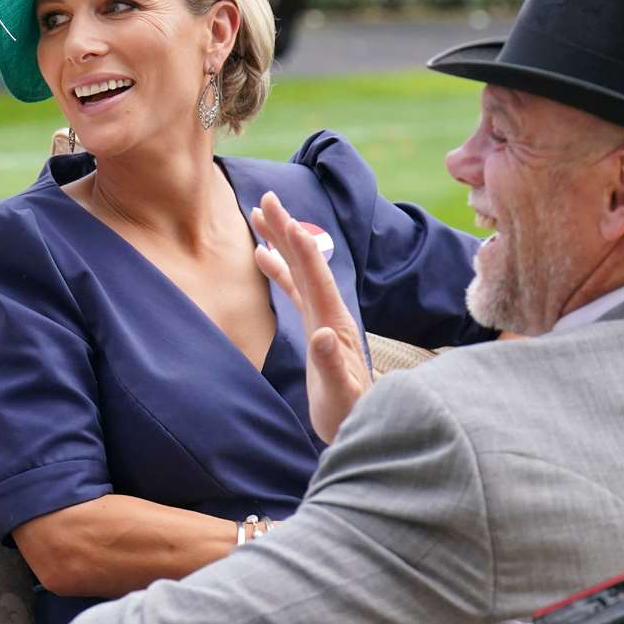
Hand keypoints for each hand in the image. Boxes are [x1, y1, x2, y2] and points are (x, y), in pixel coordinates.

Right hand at [251, 191, 370, 443]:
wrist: (363, 424)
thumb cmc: (349, 413)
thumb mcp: (340, 394)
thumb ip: (331, 365)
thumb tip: (321, 335)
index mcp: (333, 320)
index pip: (313, 273)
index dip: (297, 242)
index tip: (281, 212)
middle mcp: (329, 312)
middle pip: (305, 262)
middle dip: (286, 229)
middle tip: (266, 198)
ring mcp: (322, 318)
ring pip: (298, 271)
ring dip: (280, 243)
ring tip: (259, 217)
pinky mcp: (315, 328)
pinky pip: (294, 289)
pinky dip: (279, 269)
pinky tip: (262, 256)